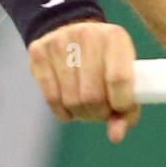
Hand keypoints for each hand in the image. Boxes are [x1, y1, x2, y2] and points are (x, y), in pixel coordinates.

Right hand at [27, 20, 140, 143]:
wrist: (72, 29)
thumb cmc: (105, 62)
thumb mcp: (124, 75)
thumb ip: (126, 109)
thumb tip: (115, 136)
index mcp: (115, 37)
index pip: (119, 79)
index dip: (121, 103)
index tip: (119, 108)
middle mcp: (87, 34)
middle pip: (92, 95)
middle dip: (98, 113)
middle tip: (100, 110)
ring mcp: (59, 41)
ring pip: (71, 100)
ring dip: (80, 113)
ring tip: (85, 106)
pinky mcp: (38, 51)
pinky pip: (51, 98)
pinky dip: (62, 111)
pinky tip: (68, 106)